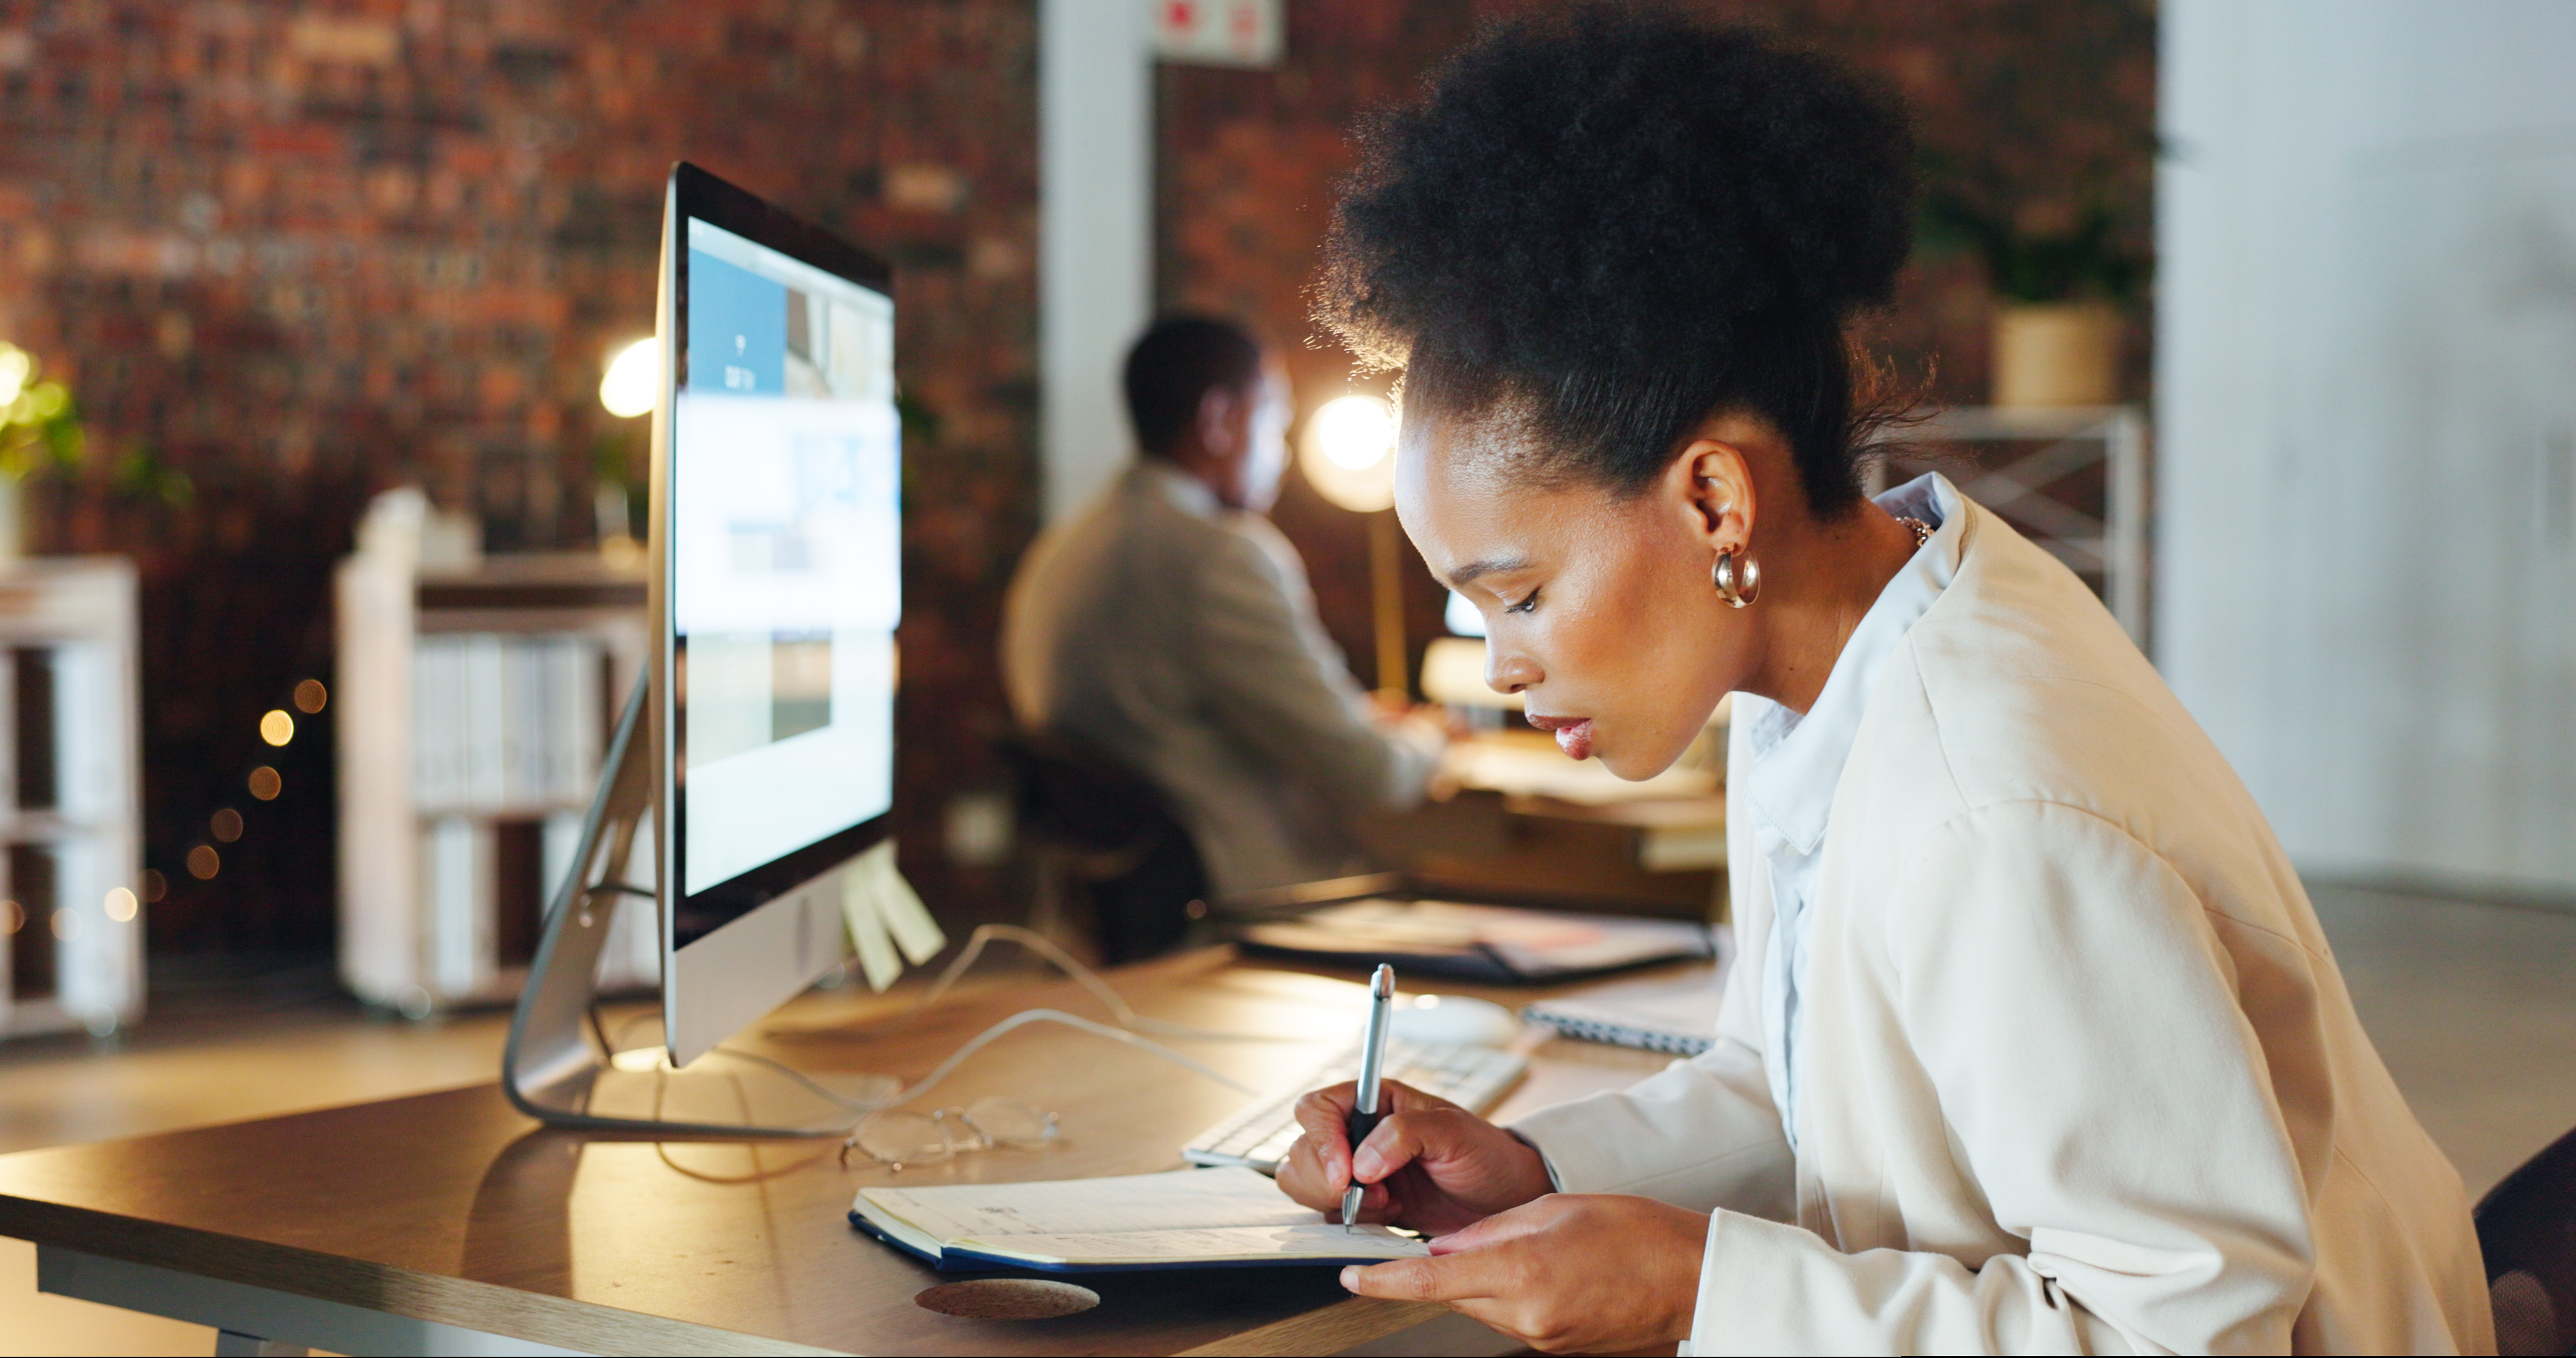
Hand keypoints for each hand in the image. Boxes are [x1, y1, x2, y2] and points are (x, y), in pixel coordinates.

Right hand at [1274, 1078, 1552, 1236]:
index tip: (1347, 1174)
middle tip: (1373, 1195)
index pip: (1317, 1108)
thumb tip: (1360, 1162)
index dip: (1322, 1140)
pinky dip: (1348, 1221)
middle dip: (1328, 1180)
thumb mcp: (1453, 1133)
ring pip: (1305, 1183)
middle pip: (1302, 1150)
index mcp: (1374, 1101)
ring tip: (1385, 1204)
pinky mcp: (1362, 1203)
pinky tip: (1389, 1216)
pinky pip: (1327, 1213)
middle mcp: (1357, 1132)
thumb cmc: (1486, 1154)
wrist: (1505, 1198)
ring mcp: (1356, 1169)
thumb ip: (1404, 1135)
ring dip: (1336, 1202)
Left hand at [1339, 1194, 1708, 1353]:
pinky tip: (1546, 1271)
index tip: (1352, 1276)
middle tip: (1471, 1236)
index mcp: (1521, 1273)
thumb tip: (1449, 1245)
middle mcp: (1526, 1316)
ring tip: (1529, 1248)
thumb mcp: (1555, 1208)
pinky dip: (1514, 1294)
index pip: (1429, 1282)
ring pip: (1484, 1307)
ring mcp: (1542, 1338)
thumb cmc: (1639, 1233)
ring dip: (1485, 1280)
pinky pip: (1514, 1318)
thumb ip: (1492, 1229)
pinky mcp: (1557, 1348)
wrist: (1693, 1278)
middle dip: (1449, 1268)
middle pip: (1456, 1294)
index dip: (1382, 1281)